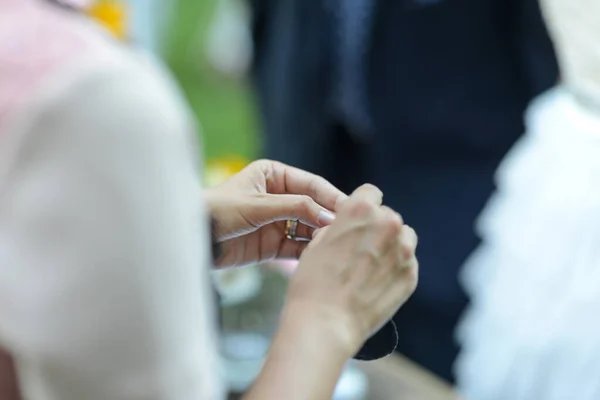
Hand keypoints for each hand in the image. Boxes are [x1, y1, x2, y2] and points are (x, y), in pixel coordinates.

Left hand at [205, 159, 346, 267]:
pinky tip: (321, 256)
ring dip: (320, 236)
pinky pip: (296, 247)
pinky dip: (308, 252)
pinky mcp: (272, 245)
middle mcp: (278, 197)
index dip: (331, 197)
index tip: (350, 210)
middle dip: (328, 218)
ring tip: (336, 246)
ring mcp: (276, 221)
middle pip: (312, 207)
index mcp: (274, 175)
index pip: (311, 184)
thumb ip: (295, 208)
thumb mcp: (259, 204)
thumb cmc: (220, 210)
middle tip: (349, 231)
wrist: (194, 238)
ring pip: (307, 228)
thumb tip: (329, 216)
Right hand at [285, 184, 418, 357]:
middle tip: (359, 251)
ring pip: (403, 237)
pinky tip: (376, 283)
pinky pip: (408, 263)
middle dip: (376, 229)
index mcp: (360, 209)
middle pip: (388, 216)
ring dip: (391, 246)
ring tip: (370, 267)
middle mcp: (387, 223)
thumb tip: (349, 228)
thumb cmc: (313, 283)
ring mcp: (403, 250)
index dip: (362, 207)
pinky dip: (395, 269)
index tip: (357, 222)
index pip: (371, 193)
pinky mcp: (411, 275)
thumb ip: (339, 228)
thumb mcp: (316, 242)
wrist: (325, 322)